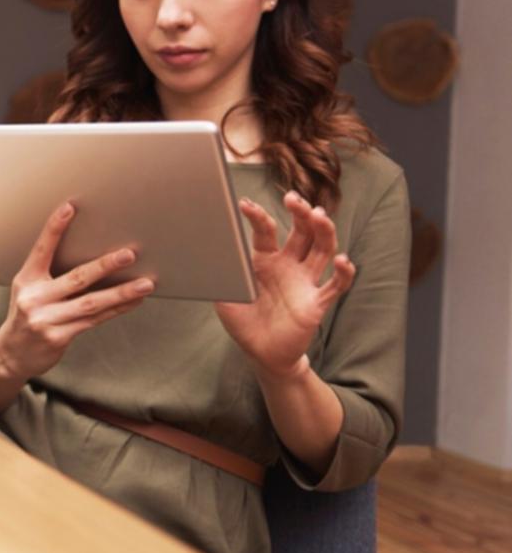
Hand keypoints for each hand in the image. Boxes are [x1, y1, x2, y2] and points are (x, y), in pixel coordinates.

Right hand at [0, 202, 154, 382]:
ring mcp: (46, 319)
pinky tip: (134, 301)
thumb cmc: (26, 317)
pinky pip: (94, 320)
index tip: (70, 207)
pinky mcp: (58, 337)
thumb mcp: (28, 292)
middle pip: (76, 278)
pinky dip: (116, 309)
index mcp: (26, 280)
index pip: (42, 250)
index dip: (55, 228)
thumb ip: (51, 277)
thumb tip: (92, 259)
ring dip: (122, 292)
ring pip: (91, 303)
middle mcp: (34, 298)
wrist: (9, 356)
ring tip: (146, 283)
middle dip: (105, 265)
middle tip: (129, 254)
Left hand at [215, 192, 355, 377]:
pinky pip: (336, 285)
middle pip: (302, 232)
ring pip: (322, 249)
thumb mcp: (224, 295)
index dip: (257, 217)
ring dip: (323, 230)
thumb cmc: (244, 320)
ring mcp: (305, 282)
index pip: (266, 231)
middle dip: (300, 213)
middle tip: (294, 199)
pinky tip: (343, 260)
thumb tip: (207, 252)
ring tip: (319, 215)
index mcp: (265, 260)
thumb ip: (220, 274)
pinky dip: (344, 272)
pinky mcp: (317, 302)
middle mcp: (288, 265)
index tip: (244, 204)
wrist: (260, 353)